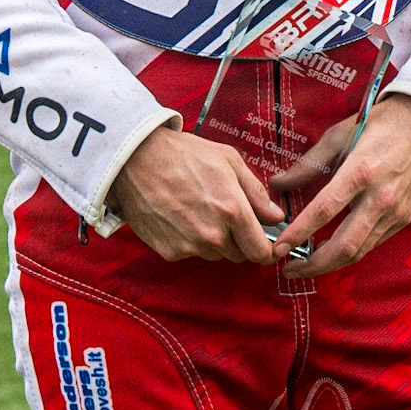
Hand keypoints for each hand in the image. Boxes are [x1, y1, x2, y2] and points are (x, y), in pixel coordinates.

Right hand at [111, 125, 283, 264]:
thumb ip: (256, 192)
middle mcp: (212, 234)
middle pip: (239, 255)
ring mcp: (189, 245)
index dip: (267, 251)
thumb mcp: (228, 161)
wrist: (135, 160)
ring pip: (215, 254)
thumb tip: (276, 216)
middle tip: (226, 215)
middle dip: (239, 240)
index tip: (267, 246)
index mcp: (231, 210)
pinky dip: (190, 241)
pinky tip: (181, 216)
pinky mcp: (169, 251)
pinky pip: (191, 253)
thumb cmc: (182, 154)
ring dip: (215, 240)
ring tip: (199, 210)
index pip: (260, 252)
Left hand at [271, 94, 410, 277]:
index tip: (278, 247)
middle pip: (344, 246)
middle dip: (313, 265)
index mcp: (360, 172)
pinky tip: (333, 250)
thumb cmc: (381, 125)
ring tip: (306, 263)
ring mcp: (395, 212)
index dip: (298, 233)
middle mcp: (380, 198)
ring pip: (359, 251)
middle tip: (289, 268)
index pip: (323, 211)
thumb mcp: (339, 136)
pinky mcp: (404, 218)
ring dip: (330, 263)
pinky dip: (351, 252)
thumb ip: (307, 164)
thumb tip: (278, 184)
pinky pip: (373, 243)